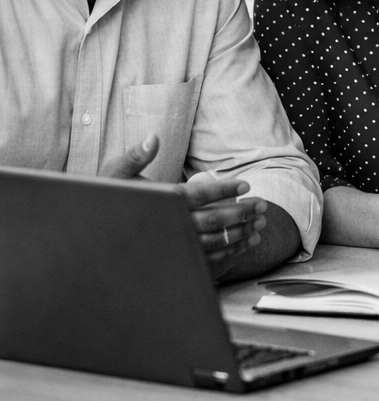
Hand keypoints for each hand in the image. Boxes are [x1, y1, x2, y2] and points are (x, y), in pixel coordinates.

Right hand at [100, 134, 267, 274]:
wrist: (92, 237)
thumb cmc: (106, 199)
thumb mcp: (115, 173)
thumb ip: (136, 156)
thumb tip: (153, 137)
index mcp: (160, 203)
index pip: (199, 195)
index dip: (225, 189)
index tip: (246, 184)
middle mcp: (169, 227)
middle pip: (213, 220)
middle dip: (242, 212)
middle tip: (263, 205)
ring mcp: (172, 248)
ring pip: (214, 242)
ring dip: (240, 233)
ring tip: (260, 224)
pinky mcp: (174, 263)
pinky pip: (207, 260)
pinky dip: (229, 253)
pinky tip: (245, 244)